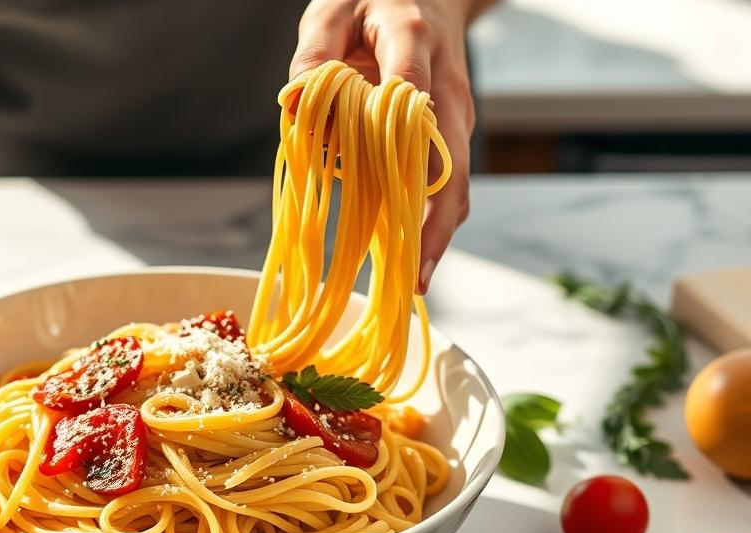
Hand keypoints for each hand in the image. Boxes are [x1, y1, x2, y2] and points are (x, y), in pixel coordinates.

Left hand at [291, 0, 486, 292]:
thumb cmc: (372, 0)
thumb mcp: (332, 8)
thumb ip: (312, 52)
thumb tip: (294, 104)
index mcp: (412, 43)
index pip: (410, 95)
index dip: (401, 147)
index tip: (391, 196)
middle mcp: (445, 86)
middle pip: (450, 164)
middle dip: (434, 226)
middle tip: (413, 279)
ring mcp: (456, 113)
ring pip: (454, 182)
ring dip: (436, 235)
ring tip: (411, 286)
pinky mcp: (453, 132)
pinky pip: (445, 182)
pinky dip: (430, 222)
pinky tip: (408, 258)